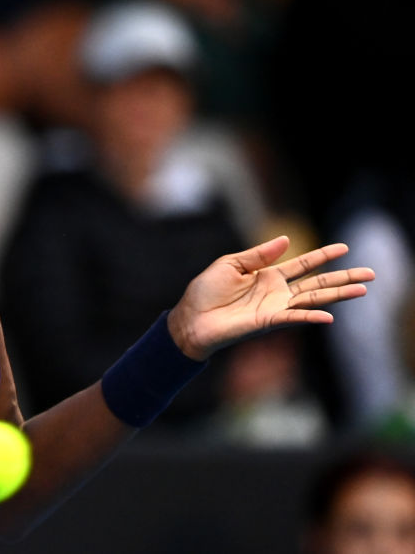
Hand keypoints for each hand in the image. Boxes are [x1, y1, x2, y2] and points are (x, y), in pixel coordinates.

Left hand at [168, 236, 374, 360]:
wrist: (191, 318)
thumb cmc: (206, 291)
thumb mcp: (231, 264)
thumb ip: (259, 254)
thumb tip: (287, 239)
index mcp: (268, 275)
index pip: (303, 263)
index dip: (323, 255)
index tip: (344, 247)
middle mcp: (277, 292)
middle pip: (317, 282)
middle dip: (343, 277)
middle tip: (371, 273)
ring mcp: (275, 308)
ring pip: (313, 299)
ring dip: (338, 295)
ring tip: (362, 289)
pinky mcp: (268, 322)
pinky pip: (294, 318)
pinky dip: (311, 316)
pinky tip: (329, 315)